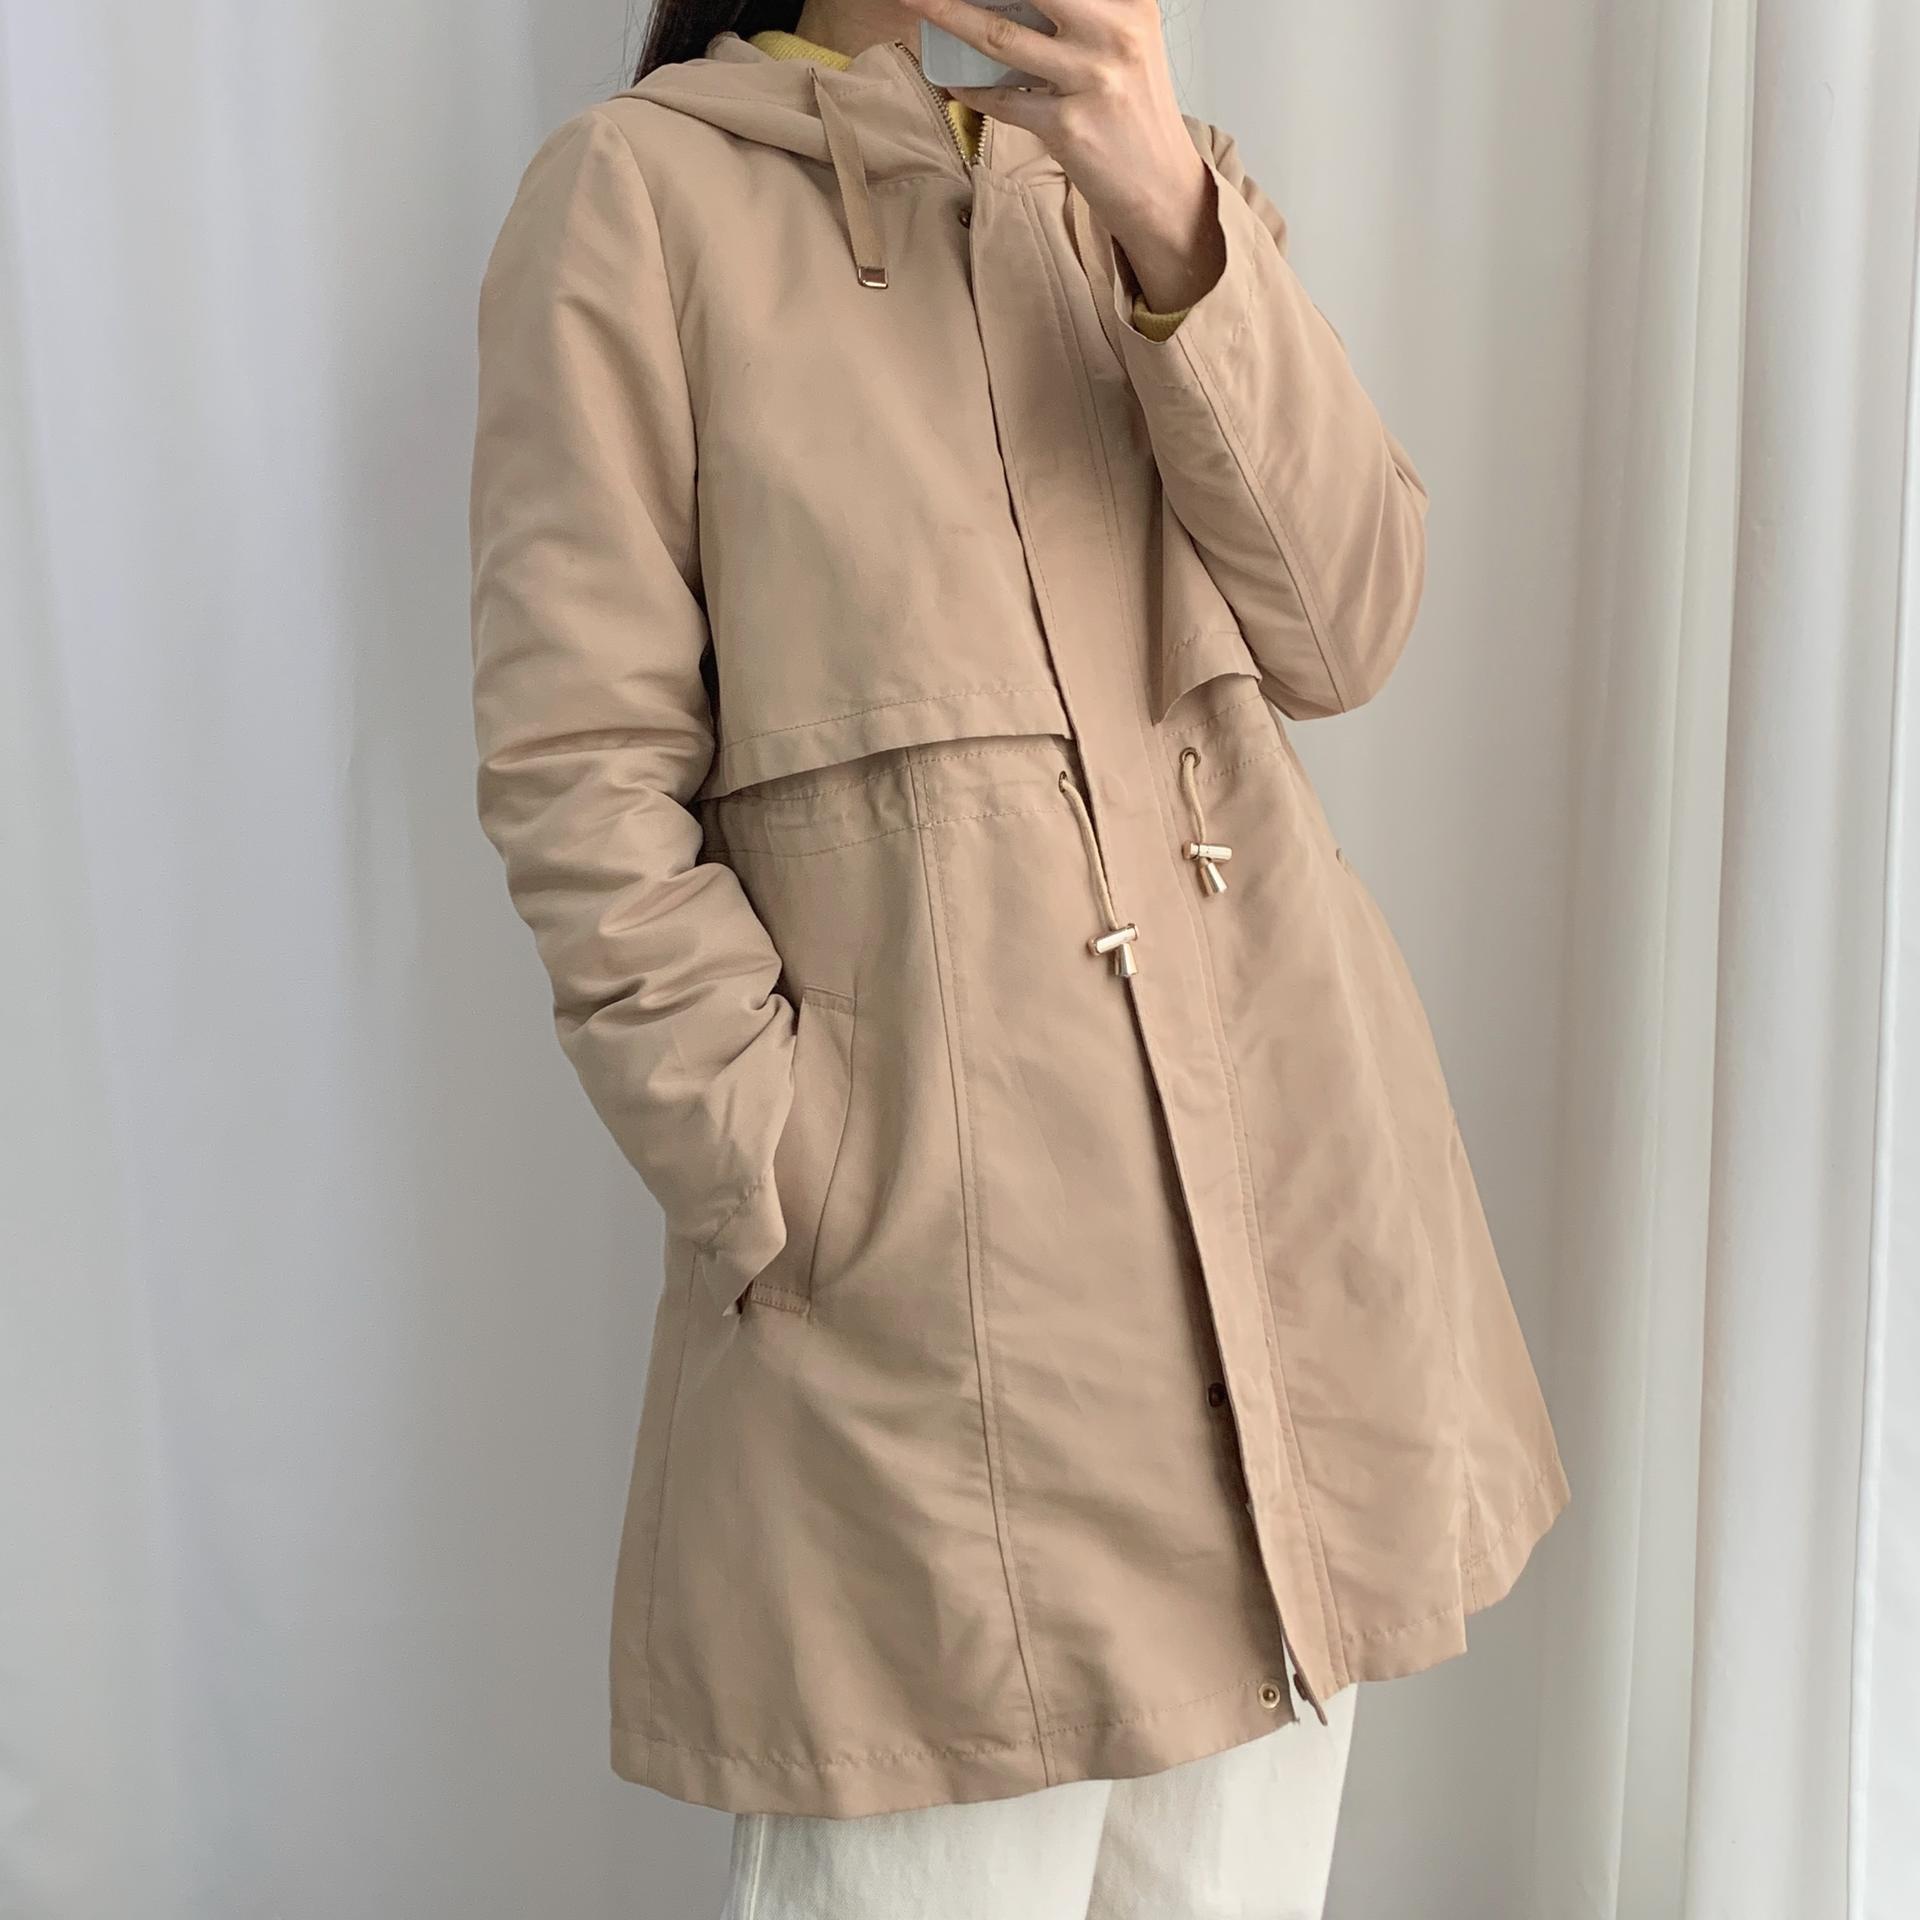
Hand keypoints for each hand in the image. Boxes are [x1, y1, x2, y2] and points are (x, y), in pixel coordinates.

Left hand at [898, 0, 1224, 311]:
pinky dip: (970, 89)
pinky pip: (1002, 100)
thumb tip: (1009, 1)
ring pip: (1000, 37)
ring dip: (947, 14)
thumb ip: (1080, 13)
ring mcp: (1090, 79)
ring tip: (916, 0)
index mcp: (1130, 1)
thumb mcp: (1123, 42)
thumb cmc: (1132, 112)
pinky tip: (952, 80)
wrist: (1160, 186)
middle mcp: (1114, 32)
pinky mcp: (1067, 127)